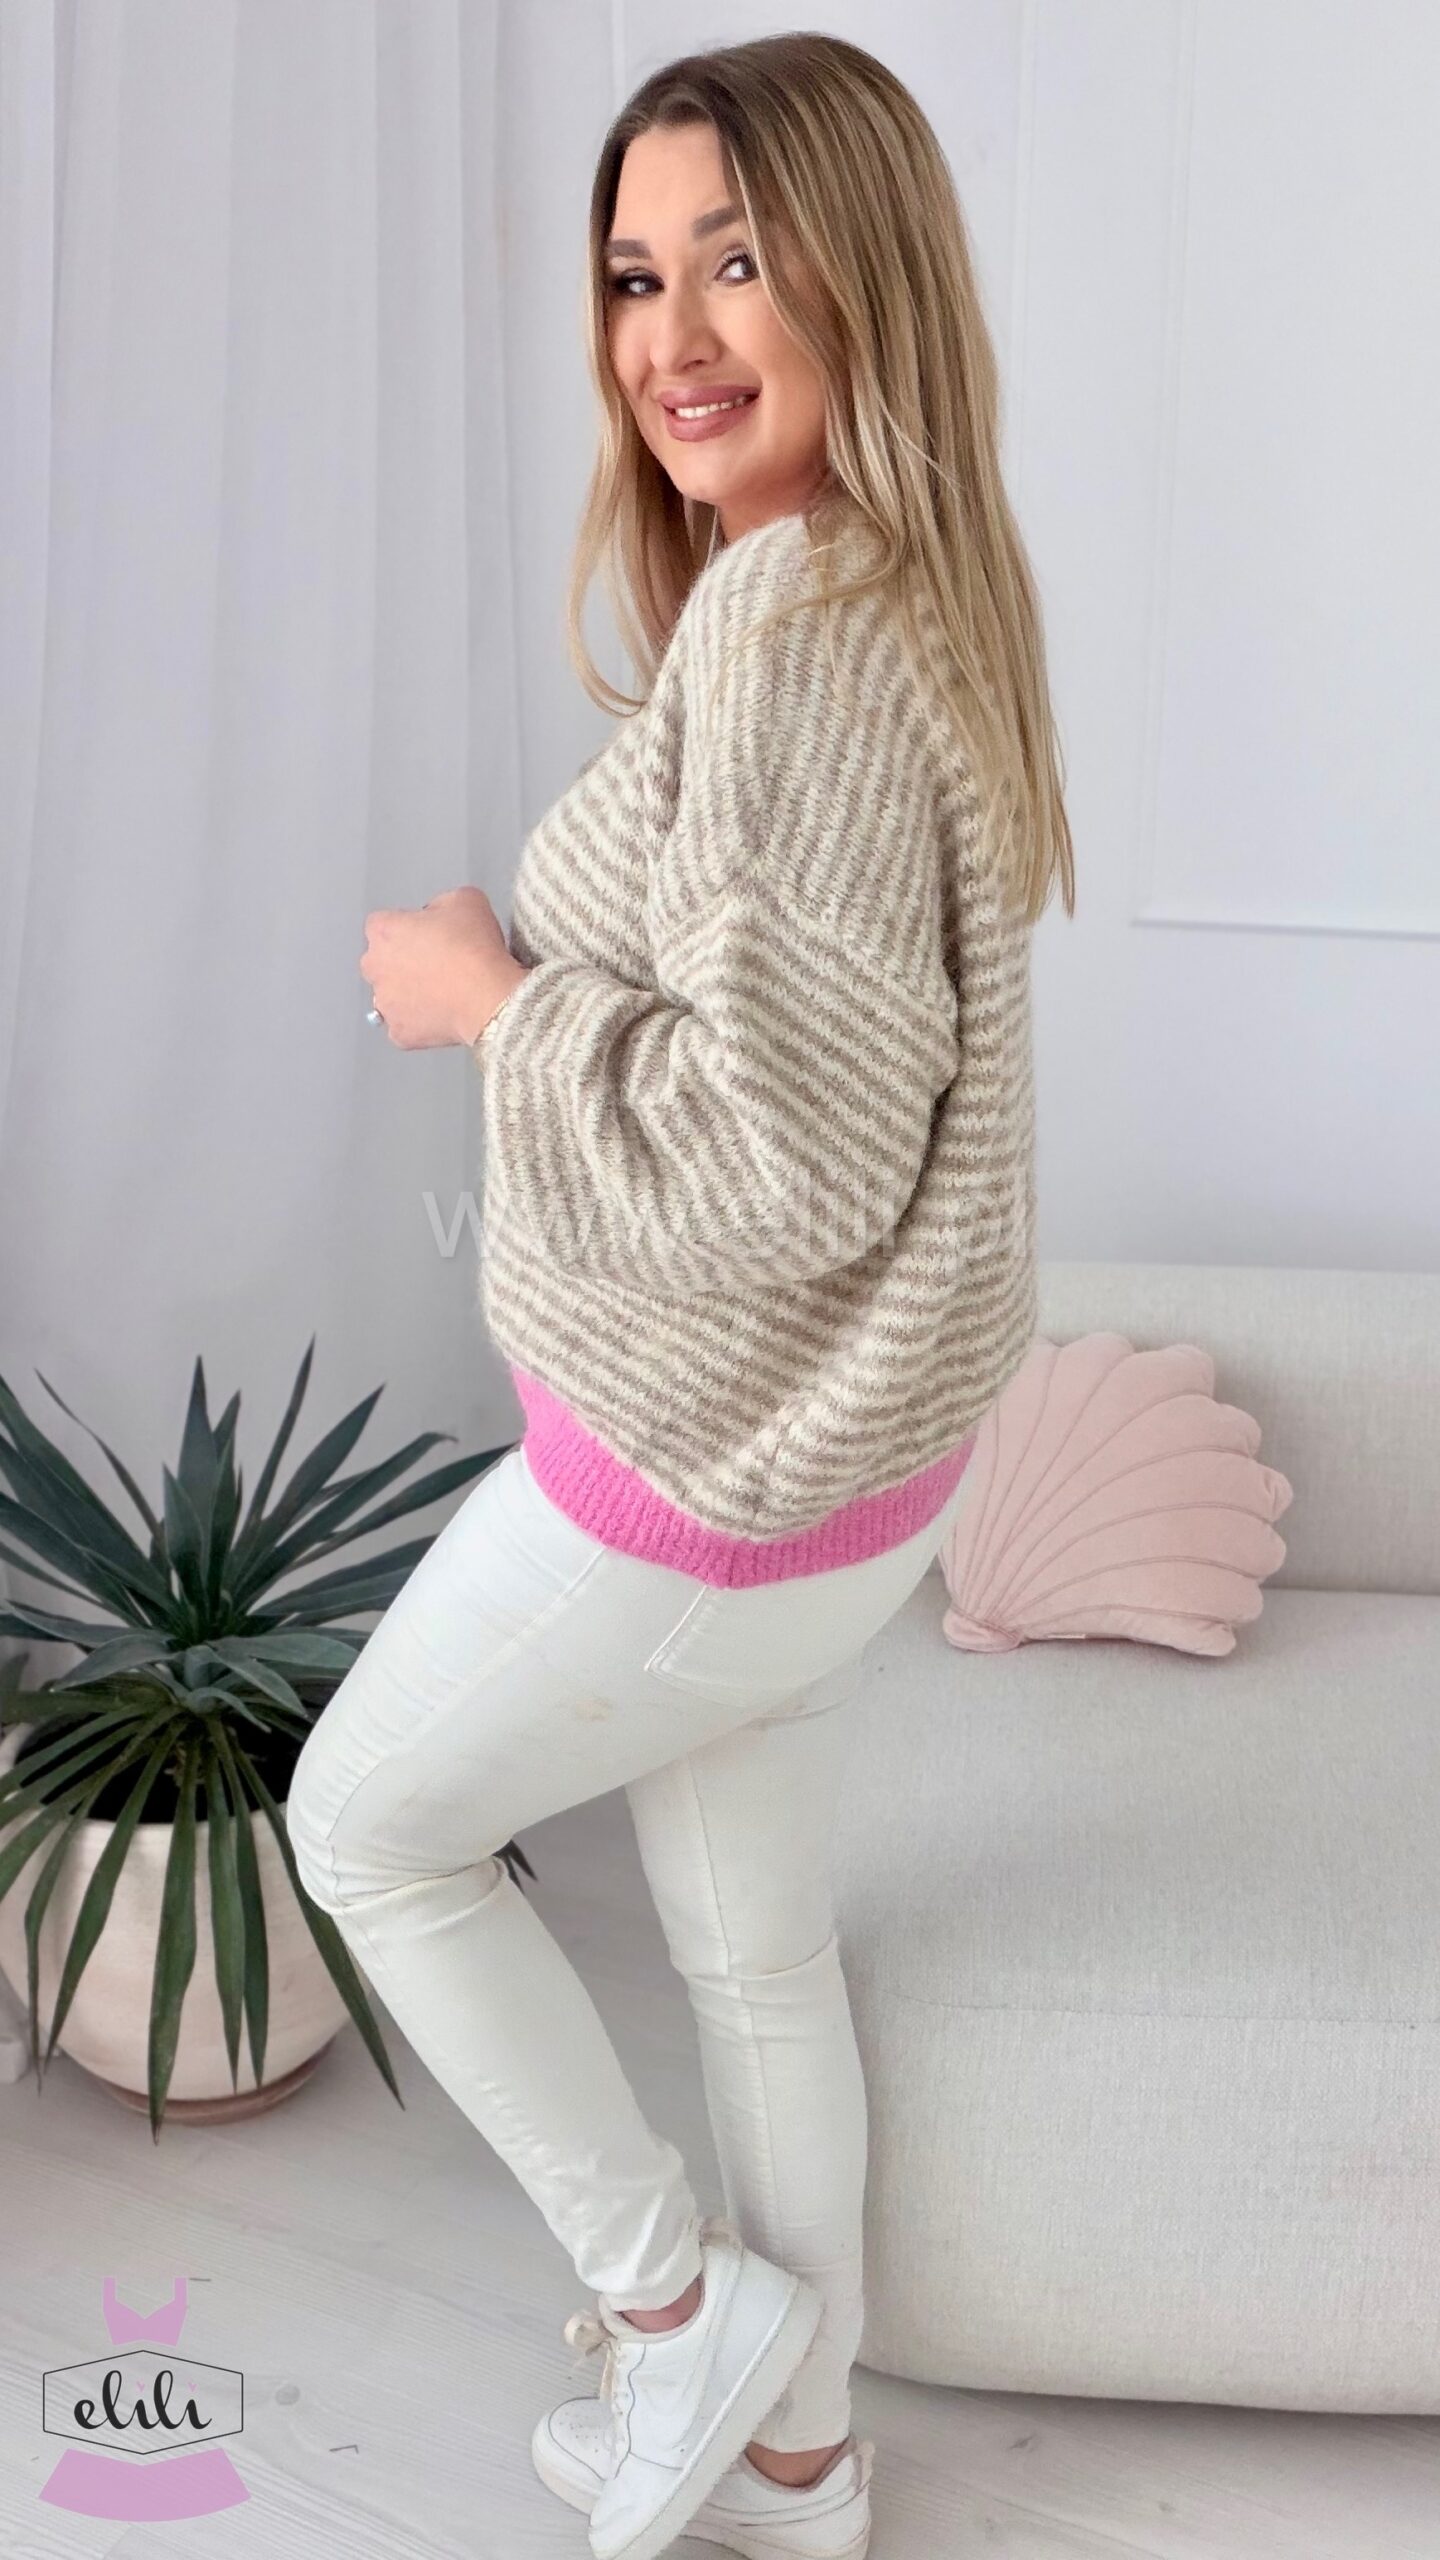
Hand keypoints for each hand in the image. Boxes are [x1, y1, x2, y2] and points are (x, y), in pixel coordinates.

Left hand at [360, 887, 528, 1048]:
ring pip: (390, 996)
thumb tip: (439, 916)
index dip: (407, 928)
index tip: (429, 935)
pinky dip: (419, 1023)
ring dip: (408, 993)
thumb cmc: (475, 947)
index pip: (382, 924)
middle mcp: (374, 967)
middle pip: (380, 961)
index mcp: (383, 931)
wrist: (488, 997)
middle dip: (401, 962)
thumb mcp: (465, 900)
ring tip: (441, 992)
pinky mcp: (399, 1034)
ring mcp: (384, 1004)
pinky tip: (442, 1015)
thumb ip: (441, 903)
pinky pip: (404, 1026)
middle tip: (436, 964)